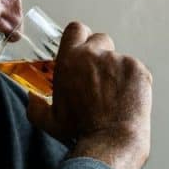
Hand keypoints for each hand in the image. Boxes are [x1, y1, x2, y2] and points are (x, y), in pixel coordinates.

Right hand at [27, 22, 151, 168]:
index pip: (76, 29)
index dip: (80, 37)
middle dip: (100, 53)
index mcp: (70, 59)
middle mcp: (94, 53)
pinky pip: (135, 69)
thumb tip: (31, 98)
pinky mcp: (137, 69)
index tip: (83, 49)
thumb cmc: (80, 131)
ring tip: (115, 96)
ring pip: (118, 58)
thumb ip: (36, 107)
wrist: (111, 140)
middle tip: (100, 76)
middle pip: (100, 39)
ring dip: (116, 71)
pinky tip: (127, 99)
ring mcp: (118, 59)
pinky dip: (133, 81)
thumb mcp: (50, 122)